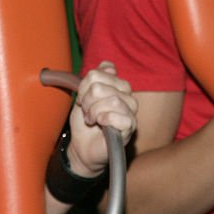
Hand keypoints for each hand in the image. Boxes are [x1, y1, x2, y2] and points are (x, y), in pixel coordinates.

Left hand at [65, 61, 137, 177]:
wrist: (82, 147)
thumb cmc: (85, 122)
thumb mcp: (83, 95)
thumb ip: (93, 78)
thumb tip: (108, 66)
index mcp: (117, 84)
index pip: (101, 72)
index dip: (85, 86)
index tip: (82, 98)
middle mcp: (127, 94)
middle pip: (100, 86)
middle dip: (87, 101)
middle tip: (87, 112)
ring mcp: (131, 110)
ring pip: (111, 100)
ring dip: (94, 112)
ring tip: (92, 119)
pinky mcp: (131, 126)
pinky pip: (118, 116)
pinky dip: (104, 120)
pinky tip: (101, 124)